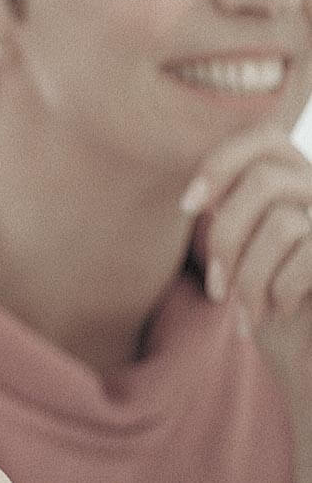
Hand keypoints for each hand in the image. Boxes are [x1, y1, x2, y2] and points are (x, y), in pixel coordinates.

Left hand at [182, 128, 311, 476]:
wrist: (305, 347)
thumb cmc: (264, 290)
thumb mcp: (240, 242)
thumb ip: (227, 203)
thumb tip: (193, 191)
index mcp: (295, 174)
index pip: (262, 139)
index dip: (221, 164)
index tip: (186, 206)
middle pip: (263, 182)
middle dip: (227, 236)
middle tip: (217, 285)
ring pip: (281, 223)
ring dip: (251, 274)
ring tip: (246, 306)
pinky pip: (306, 257)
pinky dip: (278, 292)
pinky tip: (276, 311)